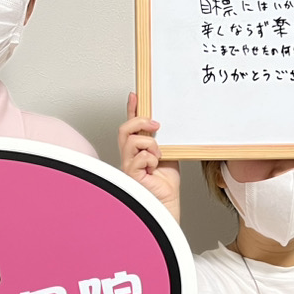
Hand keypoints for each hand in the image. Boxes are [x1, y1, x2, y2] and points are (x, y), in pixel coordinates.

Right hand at [118, 93, 180, 220]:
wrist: (168, 199)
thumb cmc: (165, 180)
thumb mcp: (166, 151)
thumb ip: (160, 138)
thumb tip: (160, 122)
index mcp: (136, 148)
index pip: (130, 125)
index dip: (131, 109)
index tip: (135, 95)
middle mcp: (128, 155)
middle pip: (124, 129)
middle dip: (141, 122)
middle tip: (157, 126)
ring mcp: (127, 164)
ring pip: (132, 141)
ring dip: (150, 145)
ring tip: (159, 155)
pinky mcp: (130, 174)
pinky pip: (140, 157)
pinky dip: (151, 159)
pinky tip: (155, 168)